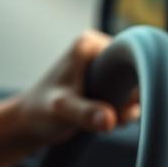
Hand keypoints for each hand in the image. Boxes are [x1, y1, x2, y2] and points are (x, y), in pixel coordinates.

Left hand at [16, 30, 139, 144]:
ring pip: (135, 88)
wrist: (31, 123)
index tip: (120, 104)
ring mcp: (104, 68)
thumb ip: (86, 113)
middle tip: (112, 115)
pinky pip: (130, 97)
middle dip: (130, 99)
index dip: (133, 82)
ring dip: (127, 108)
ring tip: (108, 119)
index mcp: (89, 43)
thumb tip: (109, 119)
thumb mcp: (63, 110)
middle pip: (136, 74)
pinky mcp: (106, 84)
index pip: (131, 56)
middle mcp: (99, 50)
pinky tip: (109, 120)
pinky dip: (125, 112)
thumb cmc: (40, 111)